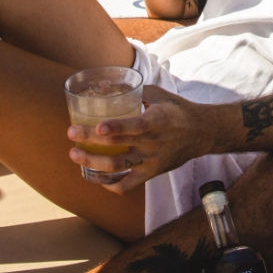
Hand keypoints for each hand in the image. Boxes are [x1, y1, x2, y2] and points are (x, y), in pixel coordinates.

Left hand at [67, 85, 212, 192]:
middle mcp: (153, 143)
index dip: (116, 128)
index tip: (98, 127)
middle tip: (71, 134)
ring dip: (92, 163)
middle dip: (90, 142)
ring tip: (74, 154)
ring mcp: (151, 161)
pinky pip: (127, 185)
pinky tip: (96, 177)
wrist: (201, 132)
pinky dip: (109, 184)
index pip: (135, 126)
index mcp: (157, 120)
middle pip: (117, 146)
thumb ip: (132, 90)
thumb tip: (102, 86)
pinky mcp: (151, 174)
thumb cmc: (176, 109)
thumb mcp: (158, 94)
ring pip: (117, 168)